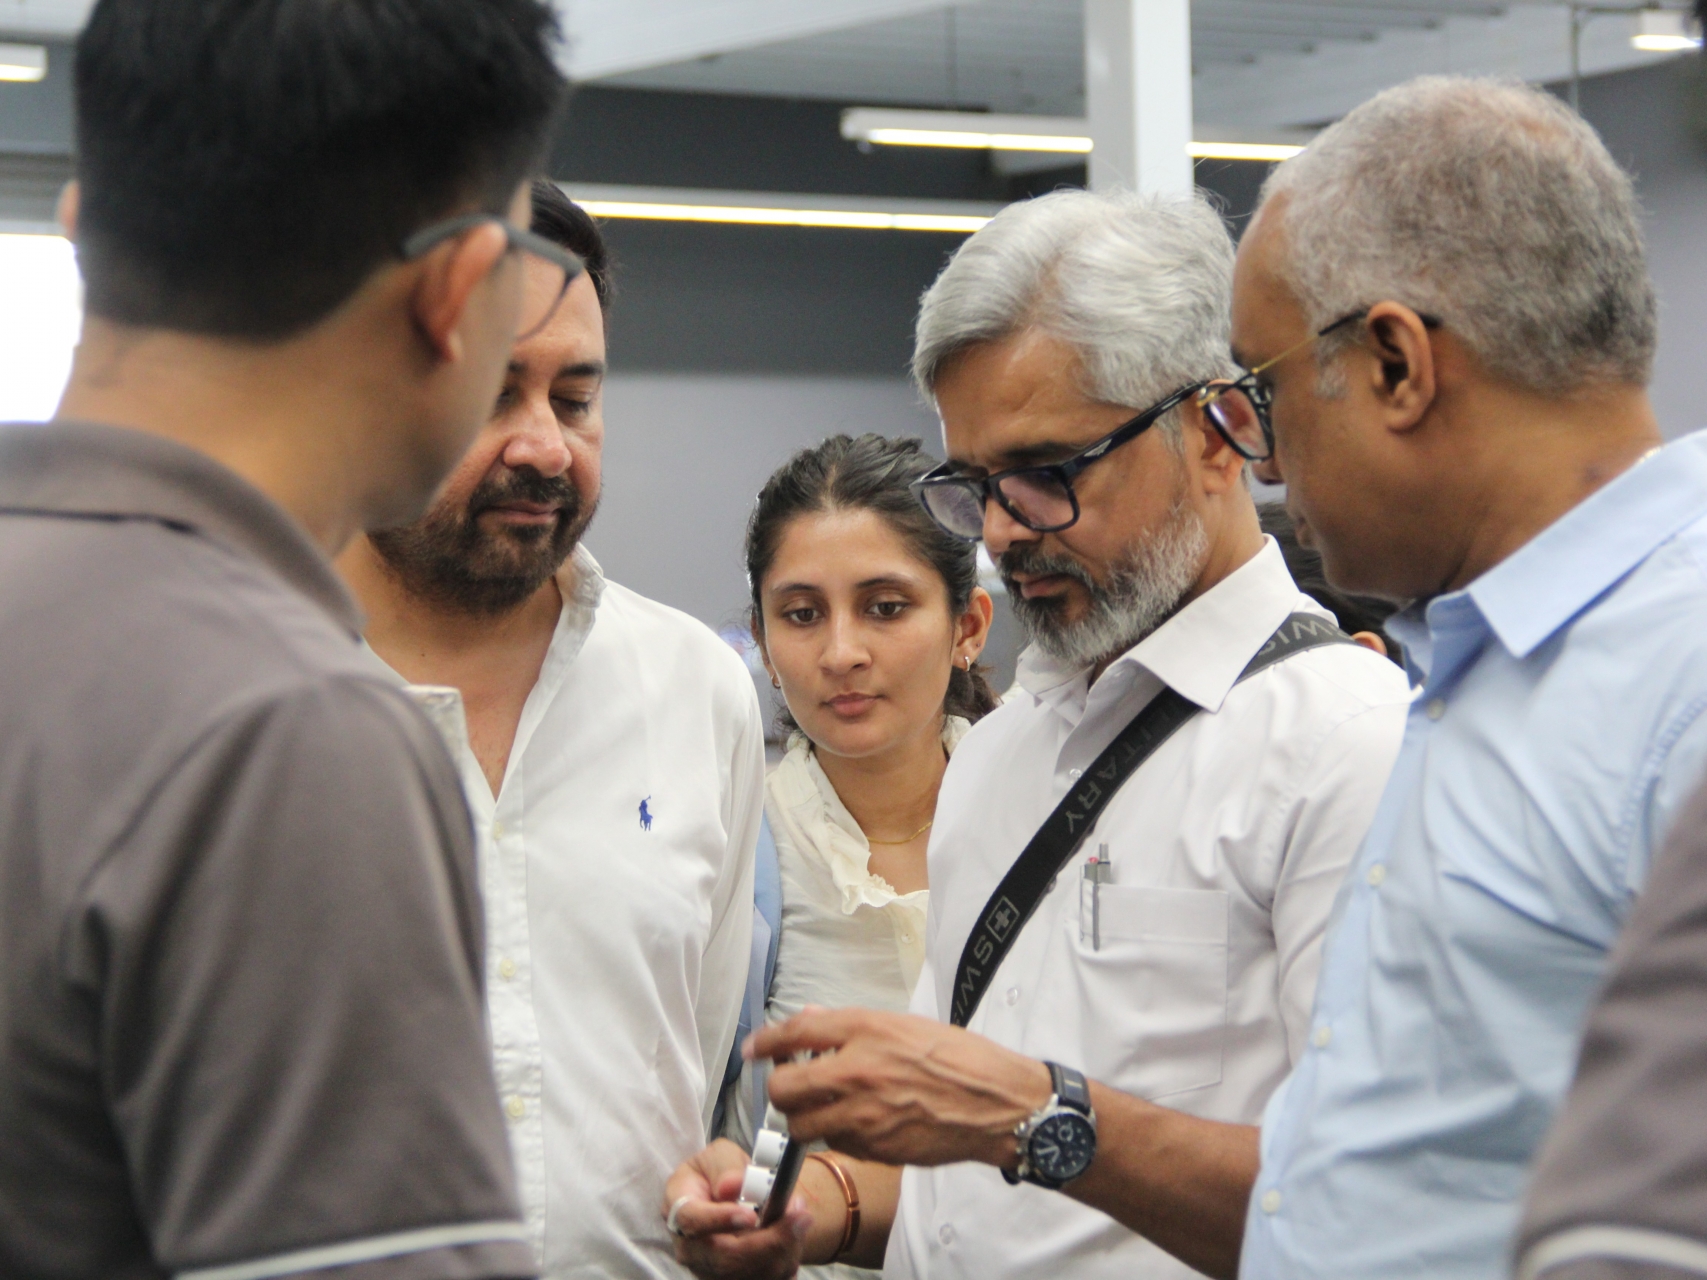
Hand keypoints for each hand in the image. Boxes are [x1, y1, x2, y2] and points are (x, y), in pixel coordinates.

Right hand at [664, 1138, 809, 1279]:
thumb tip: (731, 1188)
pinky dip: (784, 1264)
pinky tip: (795, 1241)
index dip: (720, 1220)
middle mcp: (689, 1247)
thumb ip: (726, 1168)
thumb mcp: (719, 1156)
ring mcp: (708, 1270)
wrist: (723, 1196)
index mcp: (678, 1208)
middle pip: (725, 1258)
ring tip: (801, 1221)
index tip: (751, 1215)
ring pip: (747, 1274)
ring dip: (783, 1250)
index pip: (692, 1221)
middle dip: (768, 1241)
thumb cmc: (717, 1174)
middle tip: (800, 1217)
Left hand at [749, 1007, 1051, 1168]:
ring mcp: (863, 1113)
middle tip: (790, 1083)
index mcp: (865, 1029)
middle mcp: (856, 1070)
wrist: (997, 1103)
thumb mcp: (904, 1025)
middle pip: (783, 1087)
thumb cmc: (960, 1059)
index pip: (794, 1032)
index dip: (765, 1042)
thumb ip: (852, 1026)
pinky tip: (857, 1121)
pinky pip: (835, 1143)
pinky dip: (836, 1134)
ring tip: (823, 1106)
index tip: (754, 1049)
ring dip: (804, 1117)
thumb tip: (812, 1021)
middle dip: (779, 1087)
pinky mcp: (874, 1147)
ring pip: (801, 1124)